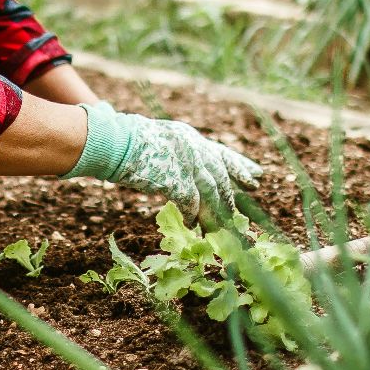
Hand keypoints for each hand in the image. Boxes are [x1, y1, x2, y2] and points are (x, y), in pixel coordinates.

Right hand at [66, 104, 262, 219]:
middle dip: (231, 199)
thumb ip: (178, 154)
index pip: (222, 154)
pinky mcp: (175, 178)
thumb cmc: (127, 142)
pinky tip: (193, 227)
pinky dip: (192, 216)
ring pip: (210, 193)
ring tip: (222, 231)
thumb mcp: (161, 141)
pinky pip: (190, 203)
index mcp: (190, 138)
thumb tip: (187, 176)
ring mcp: (186, 162)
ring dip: (216, 214)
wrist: (113, 140)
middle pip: (220, 178)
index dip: (240, 168)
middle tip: (241, 216)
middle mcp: (194, 148)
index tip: (257, 178)